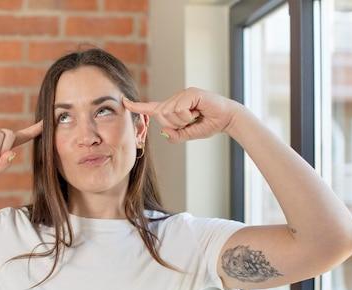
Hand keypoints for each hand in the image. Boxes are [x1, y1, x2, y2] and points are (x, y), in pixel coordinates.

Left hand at [122, 87, 241, 142]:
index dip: (137, 107)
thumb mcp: (188, 134)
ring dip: (182, 121)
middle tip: (190, 122)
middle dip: (174, 125)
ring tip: (195, 116)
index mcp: (173, 107)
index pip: (152, 108)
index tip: (124, 102)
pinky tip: (198, 112)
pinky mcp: (190, 93)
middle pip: (160, 115)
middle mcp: (176, 98)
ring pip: (168, 113)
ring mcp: (183, 94)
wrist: (227, 120)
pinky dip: (187, 115)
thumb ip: (175, 135)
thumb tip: (164, 131)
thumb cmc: (209, 125)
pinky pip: (179, 109)